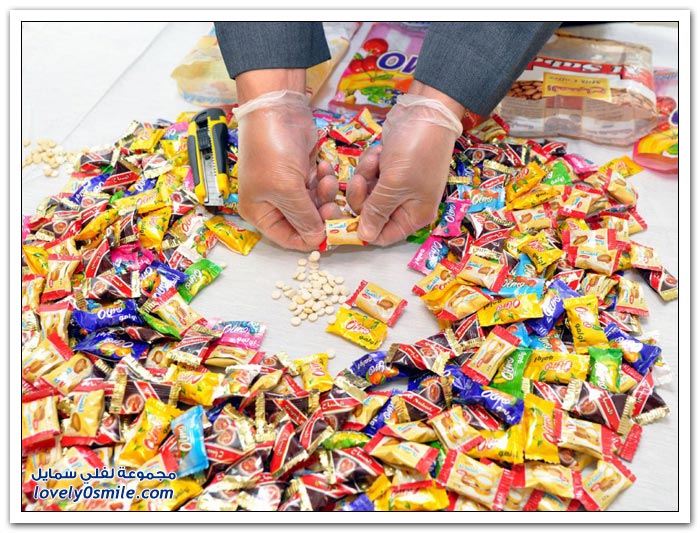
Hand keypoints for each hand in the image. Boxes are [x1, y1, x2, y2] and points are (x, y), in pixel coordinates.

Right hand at [234, 73, 337, 250]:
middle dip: (320, 215)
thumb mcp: (287, 189)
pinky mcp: (301, 172)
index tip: (331, 233)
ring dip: (324, 195)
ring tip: (326, 178)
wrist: (277, 109)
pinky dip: (323, 180)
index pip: (288, 238)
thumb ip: (304, 218)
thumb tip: (316, 240)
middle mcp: (272, 203)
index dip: (309, 238)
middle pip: (304, 222)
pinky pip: (318, 187)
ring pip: (314, 205)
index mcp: (259, 212)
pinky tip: (323, 167)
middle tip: (333, 207)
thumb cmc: (272, 150)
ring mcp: (288, 187)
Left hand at [347, 83, 464, 245]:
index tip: (345, 218)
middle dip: (362, 196)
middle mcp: (406, 205)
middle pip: (369, 214)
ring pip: (366, 193)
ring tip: (376, 159)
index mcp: (414, 216)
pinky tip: (380, 151)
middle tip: (362, 179)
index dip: (364, 229)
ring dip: (365, 176)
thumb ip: (377, 211)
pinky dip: (370, 164)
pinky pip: (368, 176)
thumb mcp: (394, 184)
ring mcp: (396, 186)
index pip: (383, 236)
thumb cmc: (416, 151)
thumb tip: (365, 237)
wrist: (424, 112)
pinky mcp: (387, 169)